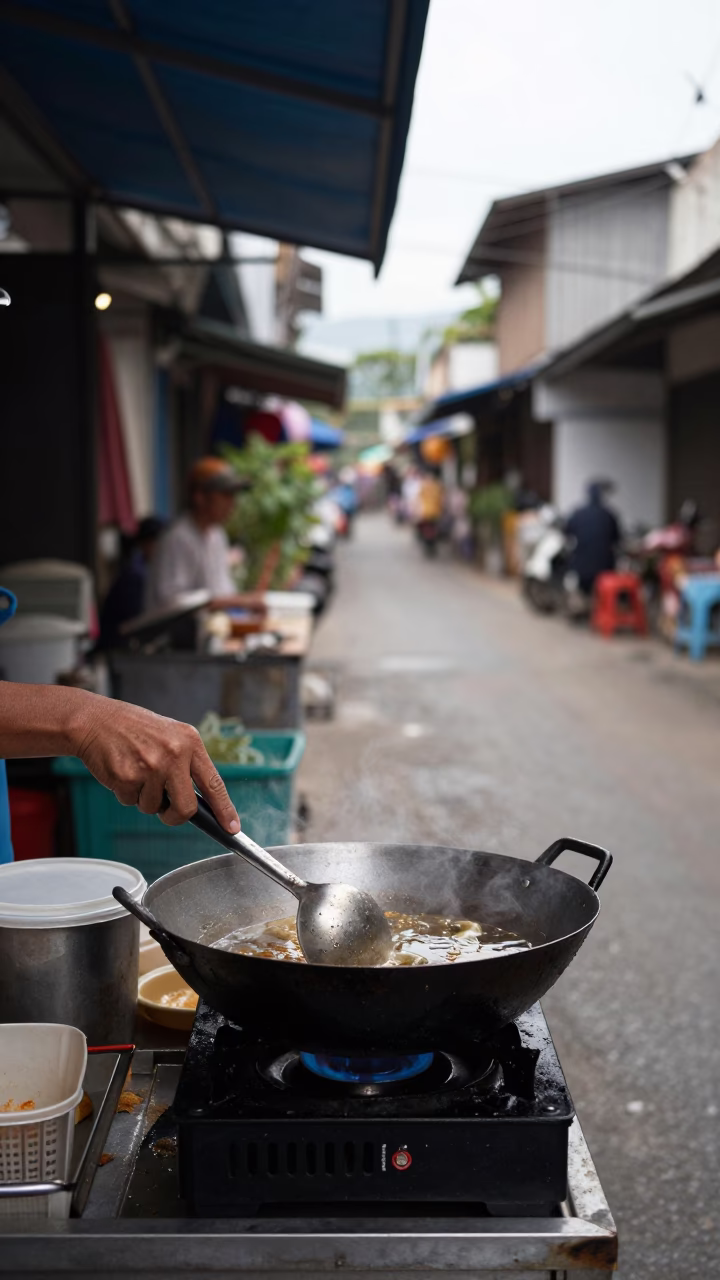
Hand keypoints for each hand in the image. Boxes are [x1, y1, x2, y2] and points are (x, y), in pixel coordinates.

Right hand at [72, 697, 240, 830]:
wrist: (95, 720)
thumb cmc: (134, 729)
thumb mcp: (170, 735)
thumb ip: (186, 764)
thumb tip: (199, 802)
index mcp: (189, 741)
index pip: (213, 783)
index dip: (224, 809)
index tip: (232, 827)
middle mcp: (174, 753)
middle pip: (186, 808)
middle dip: (175, 816)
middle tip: (165, 809)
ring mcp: (151, 766)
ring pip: (153, 808)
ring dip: (144, 798)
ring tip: (136, 771)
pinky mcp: (127, 777)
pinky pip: (130, 802)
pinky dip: (125, 793)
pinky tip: (122, 770)